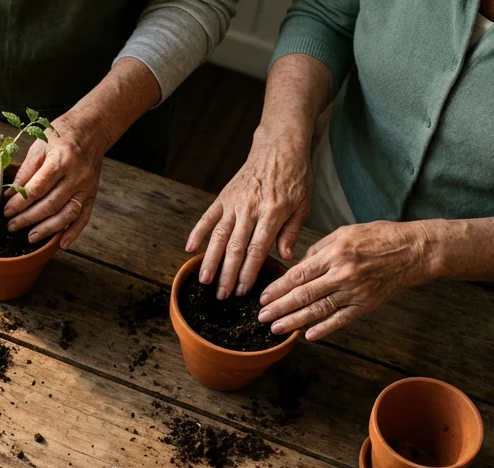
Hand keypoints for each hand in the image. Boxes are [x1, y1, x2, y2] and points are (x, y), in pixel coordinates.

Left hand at [3, 115, 102, 248]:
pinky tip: (61, 244)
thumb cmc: (61, 135)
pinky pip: (84, 218)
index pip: (37, 188)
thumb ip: (25, 172)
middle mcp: (77, 176)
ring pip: (67, 214)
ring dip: (48, 230)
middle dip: (29, 219)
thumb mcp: (39, 146)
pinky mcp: (92, 195)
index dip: (20, 203)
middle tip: (12, 226)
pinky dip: (73, 233)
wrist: (92, 130)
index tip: (7, 211)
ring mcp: (86, 187)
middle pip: (51, 204)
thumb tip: (10, 196)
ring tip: (30, 237)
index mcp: (61, 159)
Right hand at [186, 129, 312, 298]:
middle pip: (236, 247)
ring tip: (204, 280)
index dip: (249, 271)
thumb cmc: (295, 176)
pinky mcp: (224, 196)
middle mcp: (250, 209)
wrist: (279, 146)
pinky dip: (197, 233)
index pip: (258, 248)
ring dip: (210, 260)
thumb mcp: (303, 204)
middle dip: (228, 274)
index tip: (244, 290)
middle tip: (222, 295)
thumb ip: (292, 231)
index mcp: (273, 212)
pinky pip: (208, 217)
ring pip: (219, 236)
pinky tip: (190, 249)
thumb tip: (285, 257)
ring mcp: (234, 202)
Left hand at [257, 221, 436, 339]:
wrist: (414, 251)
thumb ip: (319, 249)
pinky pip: (341, 319)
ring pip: (319, 310)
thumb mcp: (345, 232)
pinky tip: (308, 336)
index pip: (299, 274)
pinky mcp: (366, 305)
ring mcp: (355, 292)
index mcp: (335, 254)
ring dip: (295, 321)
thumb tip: (298, 265)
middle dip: (280, 307)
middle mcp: (343, 274)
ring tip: (276, 328)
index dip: (278, 288)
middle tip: (261, 317)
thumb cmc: (379, 237)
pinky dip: (324, 329)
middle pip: (304, 295)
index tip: (262, 297)